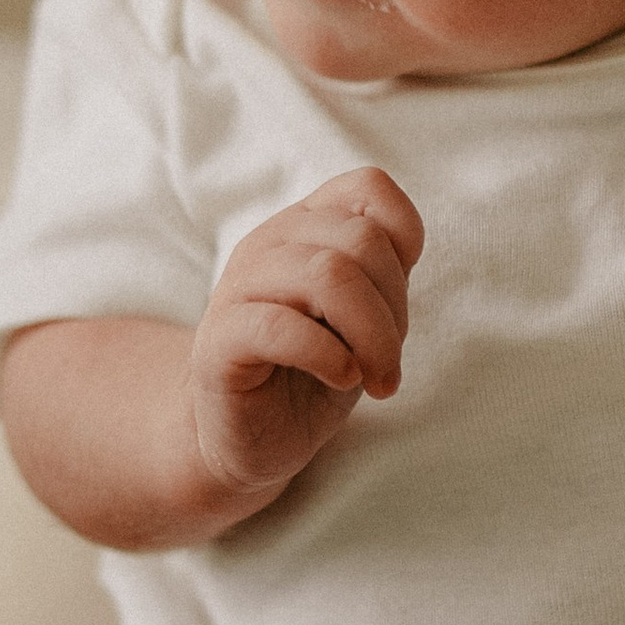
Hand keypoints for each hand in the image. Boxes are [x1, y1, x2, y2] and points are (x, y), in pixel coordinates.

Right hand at [190, 167, 424, 509]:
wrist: (249, 437)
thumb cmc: (313, 373)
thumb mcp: (362, 317)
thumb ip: (380, 275)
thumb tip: (403, 252)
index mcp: (306, 227)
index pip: (368, 187)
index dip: (404, 241)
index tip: (397, 303)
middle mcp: (270, 243)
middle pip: (360, 239)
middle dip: (393, 308)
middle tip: (386, 361)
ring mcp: (239, 286)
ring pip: (328, 274)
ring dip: (371, 336)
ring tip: (371, 376)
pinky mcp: (220, 339)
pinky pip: (281, 326)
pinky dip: (329, 356)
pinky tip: (340, 378)